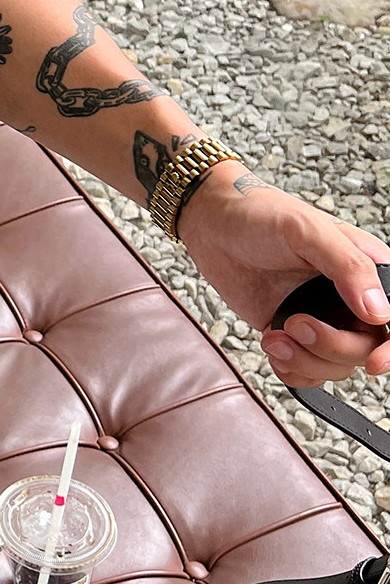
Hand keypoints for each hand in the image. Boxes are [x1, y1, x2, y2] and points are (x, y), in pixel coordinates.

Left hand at [175, 160, 389, 389]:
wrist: (210, 220)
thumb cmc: (260, 212)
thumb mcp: (306, 230)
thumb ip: (347, 267)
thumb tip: (380, 312)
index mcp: (367, 270)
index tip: (373, 363)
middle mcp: (350, 298)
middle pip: (366, 349)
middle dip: (330, 348)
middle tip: (294, 324)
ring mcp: (322, 316)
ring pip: (336, 366)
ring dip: (305, 361)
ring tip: (273, 336)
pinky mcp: (292, 330)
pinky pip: (308, 370)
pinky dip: (291, 371)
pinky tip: (272, 346)